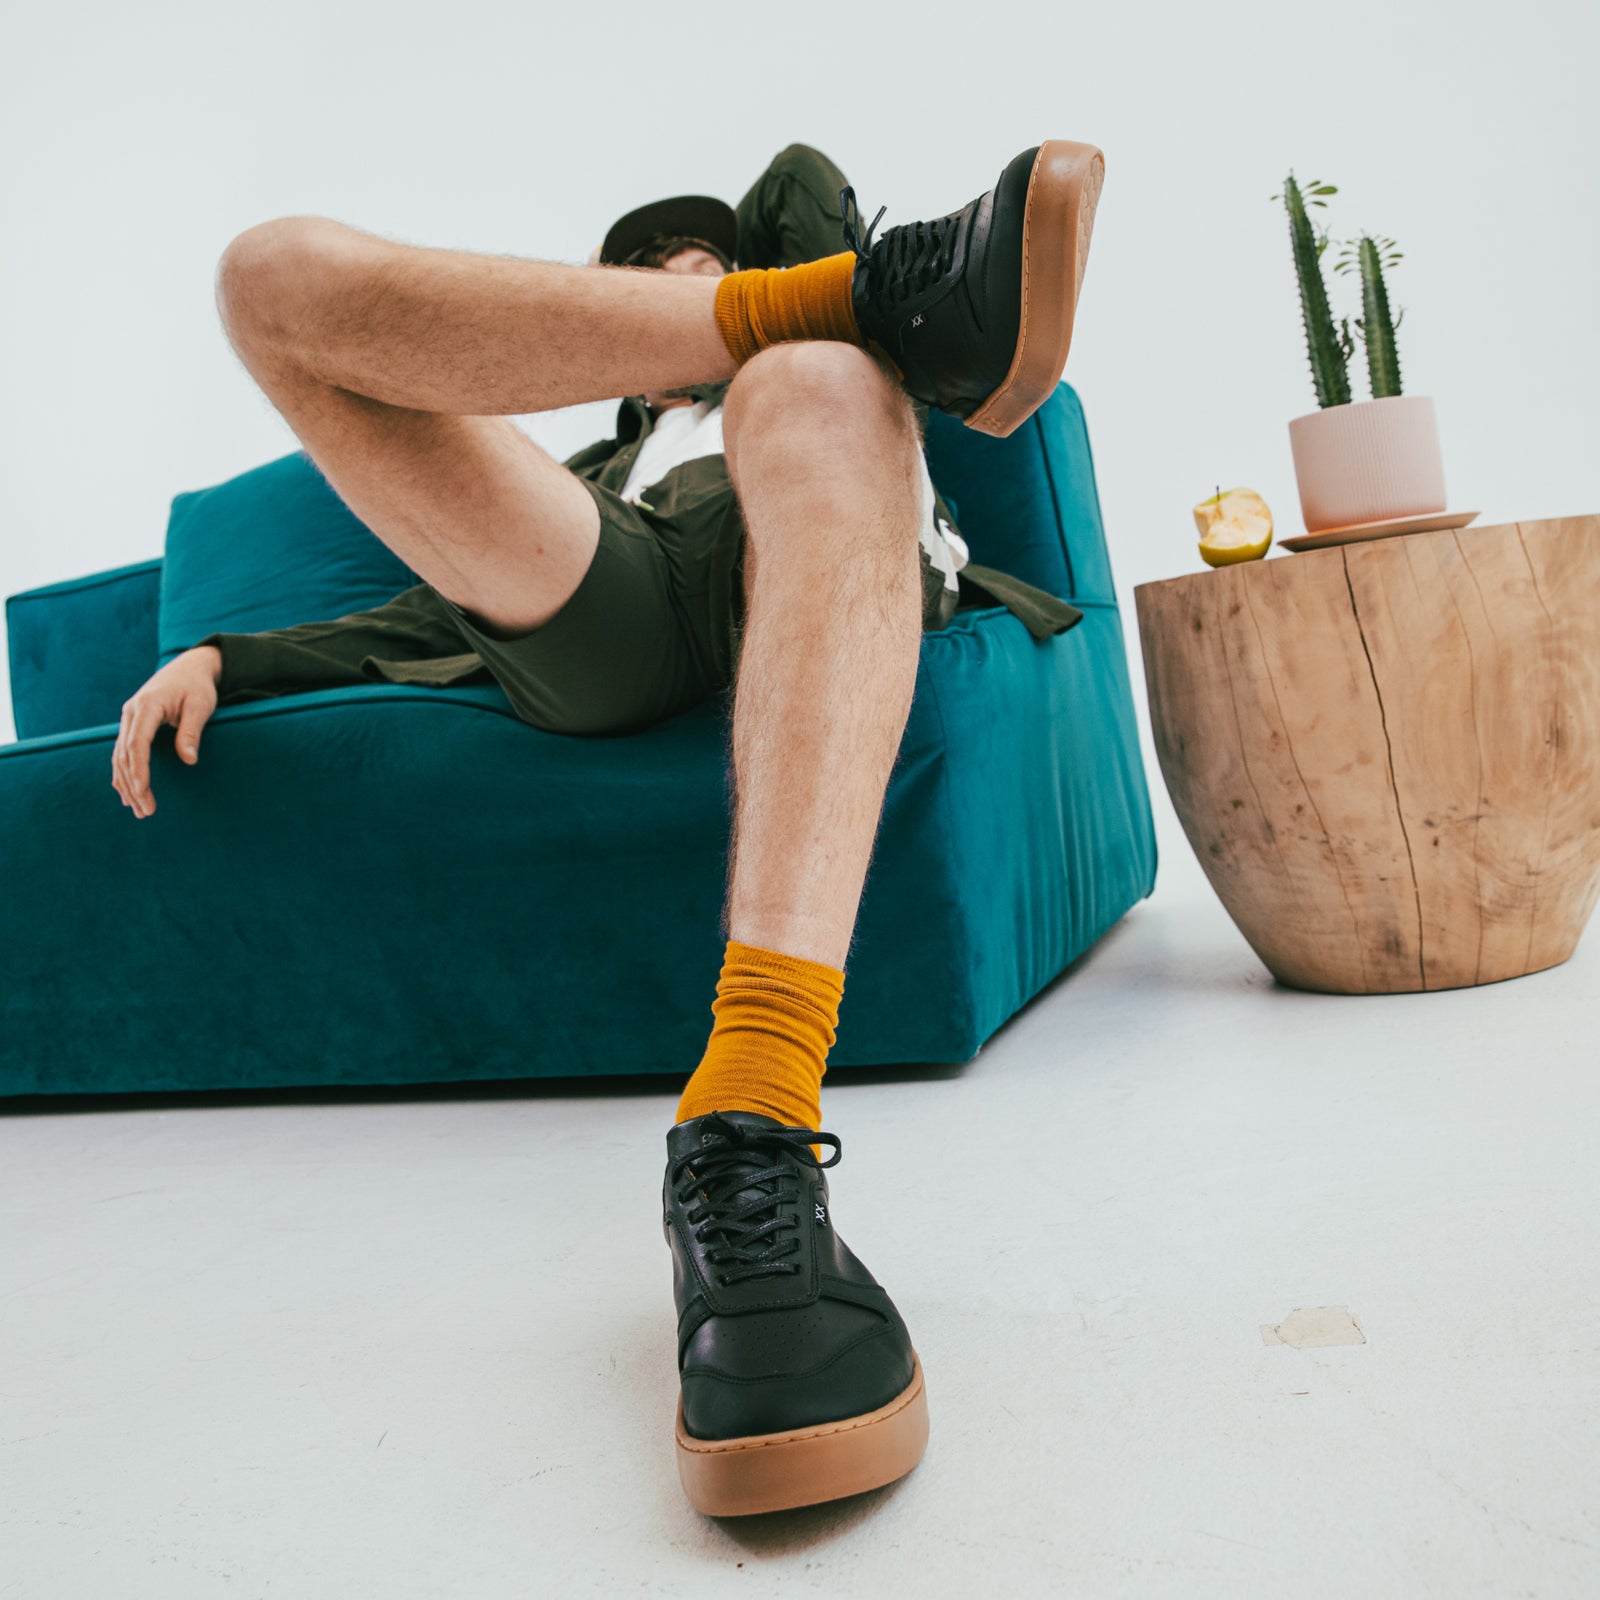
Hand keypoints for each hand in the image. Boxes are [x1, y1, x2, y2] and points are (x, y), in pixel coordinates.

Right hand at [111, 646, 222, 818]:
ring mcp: (129, 718)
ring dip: (126, 783)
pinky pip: (122, 752)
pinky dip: (124, 773)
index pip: (137, 742)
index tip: (142, 790)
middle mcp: (131, 712)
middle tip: (146, 811)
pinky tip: (128, 793)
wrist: (187, 668)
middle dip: (133, 784)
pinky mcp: (132, 724)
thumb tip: (189, 760)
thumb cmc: (197, 687)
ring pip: (120, 756)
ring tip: (138, 809)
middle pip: (125, 754)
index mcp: (147, 705)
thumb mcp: (201, 706)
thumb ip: (192, 731)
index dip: (138, 768)